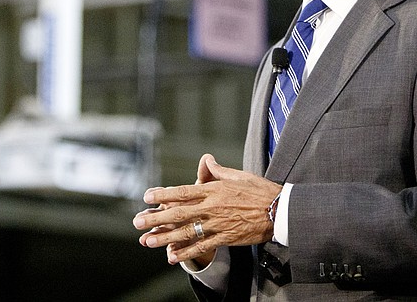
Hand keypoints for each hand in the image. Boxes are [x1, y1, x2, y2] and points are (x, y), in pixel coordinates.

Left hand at [132, 154, 281, 264]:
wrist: (279, 209)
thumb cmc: (259, 190)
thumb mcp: (237, 175)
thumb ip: (217, 171)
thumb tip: (207, 160)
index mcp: (213, 189)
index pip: (182, 192)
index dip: (163, 194)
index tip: (147, 196)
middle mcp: (212, 206)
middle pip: (178, 213)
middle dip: (156, 218)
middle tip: (137, 222)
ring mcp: (218, 223)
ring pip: (187, 231)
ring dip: (165, 237)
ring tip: (147, 241)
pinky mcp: (225, 238)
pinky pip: (202, 246)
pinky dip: (186, 252)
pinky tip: (172, 256)